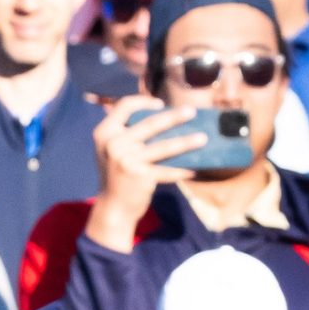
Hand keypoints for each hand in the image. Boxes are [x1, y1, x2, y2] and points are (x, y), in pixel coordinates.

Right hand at [84, 93, 202, 249]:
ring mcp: (126, 160)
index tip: (161, 104)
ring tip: (203, 138)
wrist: (113, 208)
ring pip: (163, 147)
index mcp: (105, 132)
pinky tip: (195, 169)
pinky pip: (167, 171)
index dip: (144, 102)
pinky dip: (181, 170)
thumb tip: (160, 114)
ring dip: (186, 142)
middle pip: (150, 123)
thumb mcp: (112, 150)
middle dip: (174, 116)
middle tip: (192, 111)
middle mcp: (114, 144)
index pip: (125, 106)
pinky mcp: (140, 177)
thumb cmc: (117, 175)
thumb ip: (125, 132)